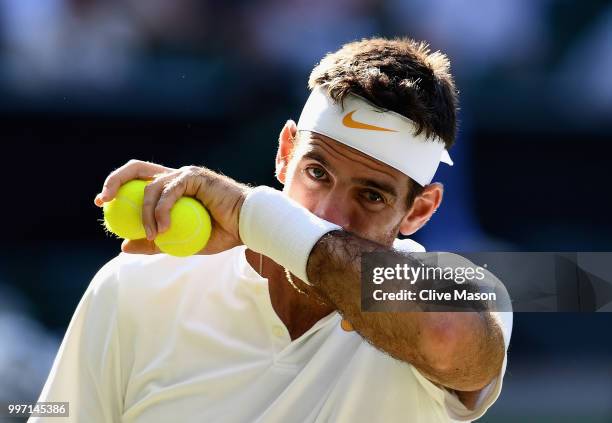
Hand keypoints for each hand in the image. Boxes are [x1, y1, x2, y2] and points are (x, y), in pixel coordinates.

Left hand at [94, 159, 249, 254]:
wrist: (248, 227)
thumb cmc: (221, 234)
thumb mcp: (181, 243)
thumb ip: (154, 243)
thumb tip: (123, 246)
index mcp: (171, 188)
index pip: (138, 180)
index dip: (117, 186)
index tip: (102, 203)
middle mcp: (176, 177)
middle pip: (137, 169)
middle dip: (116, 180)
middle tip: (105, 201)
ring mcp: (186, 175)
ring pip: (152, 186)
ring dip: (145, 213)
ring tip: (153, 235)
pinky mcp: (196, 177)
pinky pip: (170, 192)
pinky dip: (162, 211)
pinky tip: (164, 229)